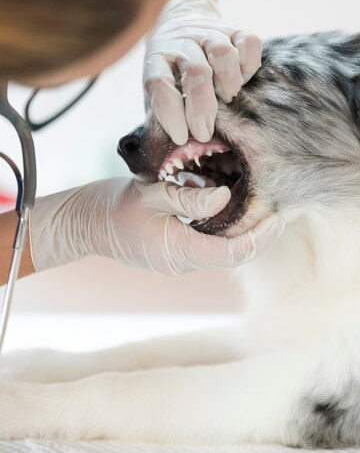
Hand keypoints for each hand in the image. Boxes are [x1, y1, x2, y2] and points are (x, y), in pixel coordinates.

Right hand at [30, 179, 283, 274]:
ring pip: (218, 245)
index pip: (232, 253)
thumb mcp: (152, 195)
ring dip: (236, 226)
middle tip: (274, 209)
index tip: (278, 219)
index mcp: (179, 252)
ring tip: (250, 202)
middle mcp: (183, 261)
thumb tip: (224, 198)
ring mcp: (177, 258)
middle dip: (255, 233)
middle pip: (231, 252)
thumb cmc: (113, 207)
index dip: (259, 238)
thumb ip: (188, 198)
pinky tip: (216, 199)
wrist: (84, 223)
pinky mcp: (172, 249)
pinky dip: (216, 223)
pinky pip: (204, 240)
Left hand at [144, 0, 261, 144]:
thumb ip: (161, 121)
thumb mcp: (156, 97)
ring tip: (226, 100)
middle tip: (205, 133)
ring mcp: (208, 32)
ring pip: (223, 54)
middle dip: (202, 109)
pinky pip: (249, 43)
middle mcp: (181, 42)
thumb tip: (175, 153)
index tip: (181, 138)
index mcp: (156, 60)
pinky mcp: (234, 28)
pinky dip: (248, 66)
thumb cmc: (170, 77)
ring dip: (228, 85)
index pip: (159, 83)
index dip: (170, 113)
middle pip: (197, 72)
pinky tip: (241, 80)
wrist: (180, 25)